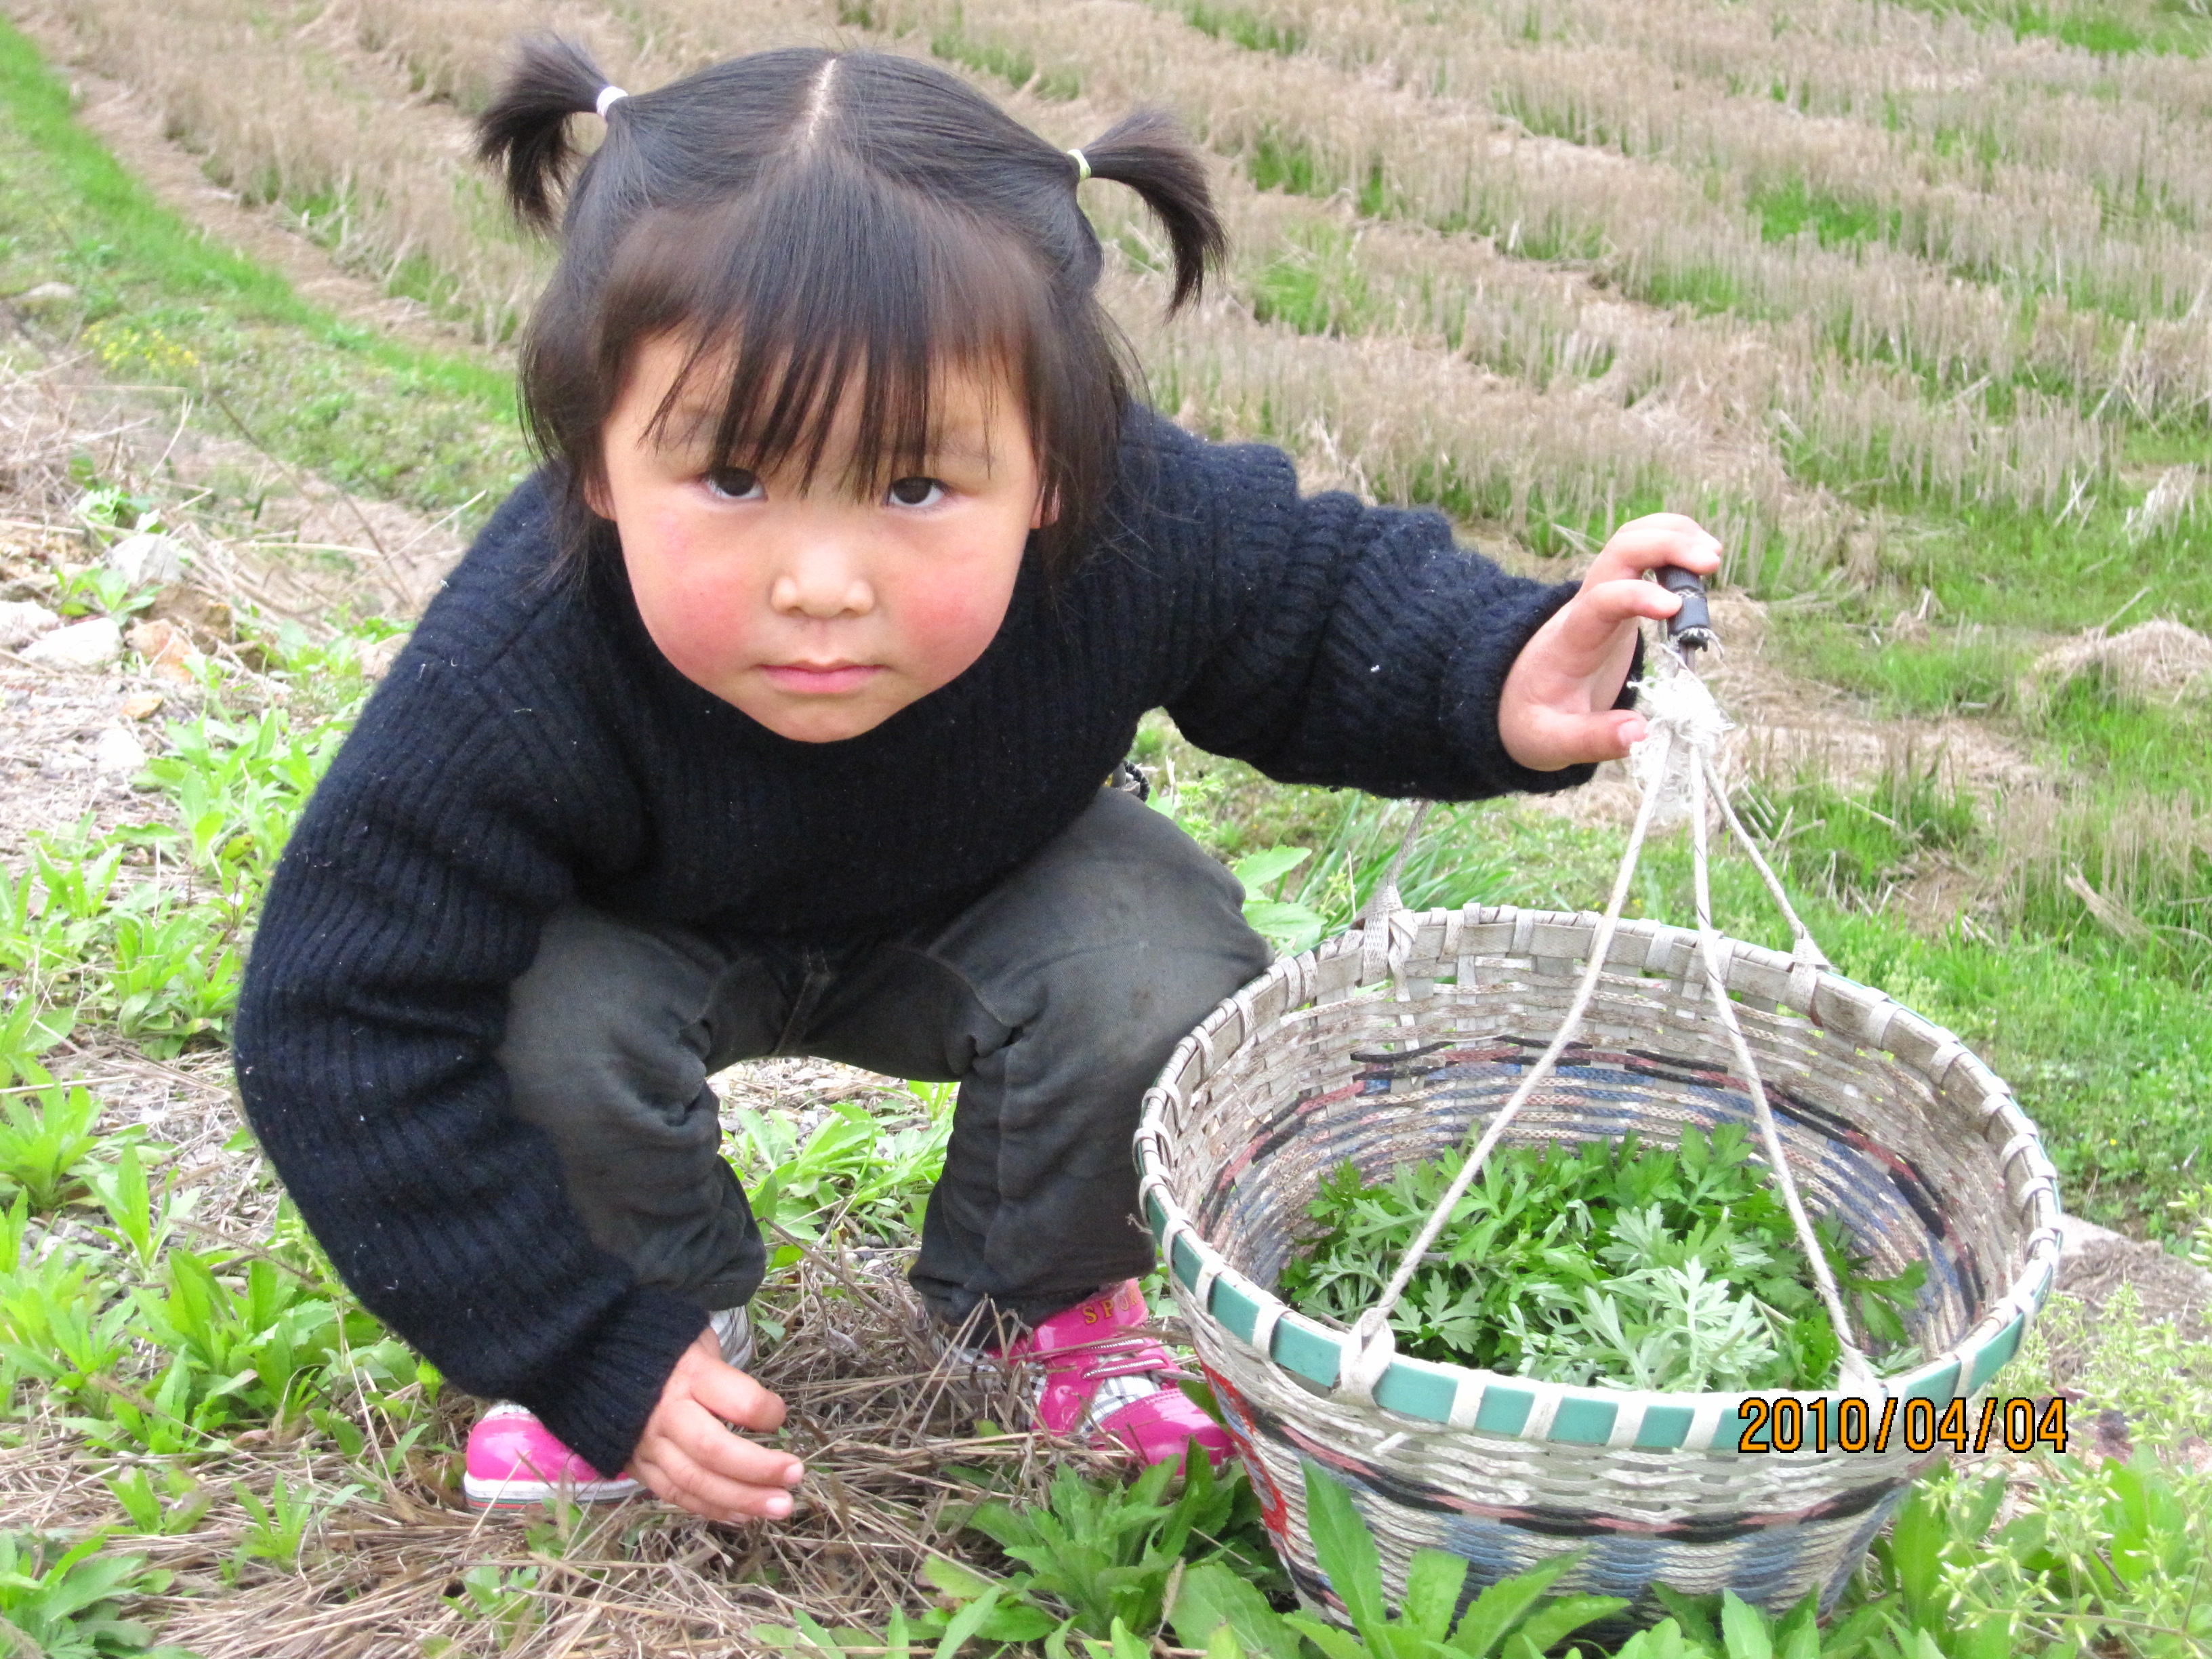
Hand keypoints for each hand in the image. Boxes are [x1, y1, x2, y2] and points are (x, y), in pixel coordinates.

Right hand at [627, 1328, 803, 1522]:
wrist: (597, 1362)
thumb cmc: (666, 1350)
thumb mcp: (699, 1341)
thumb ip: (728, 1374)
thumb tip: (767, 1408)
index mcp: (689, 1375)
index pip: (738, 1401)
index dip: (767, 1412)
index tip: (780, 1416)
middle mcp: (667, 1414)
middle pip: (715, 1451)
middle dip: (759, 1469)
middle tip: (795, 1477)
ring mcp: (649, 1446)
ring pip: (696, 1482)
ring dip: (742, 1500)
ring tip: (780, 1507)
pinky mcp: (638, 1468)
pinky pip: (676, 1496)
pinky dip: (712, 1509)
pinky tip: (743, 1515)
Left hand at [1497, 513, 1722, 771]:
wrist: (1513, 697)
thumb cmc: (1533, 718)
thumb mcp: (1550, 742)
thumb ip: (1592, 740)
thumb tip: (1639, 733)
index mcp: (1572, 640)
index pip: (1600, 601)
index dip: (1636, 596)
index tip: (1673, 608)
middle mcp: (1586, 606)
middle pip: (1620, 549)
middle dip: (1665, 544)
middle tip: (1712, 562)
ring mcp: (1602, 594)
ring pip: (1631, 540)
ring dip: (1672, 535)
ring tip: (1713, 556)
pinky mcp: (1617, 595)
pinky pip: (1641, 551)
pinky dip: (1671, 541)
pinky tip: (1700, 560)